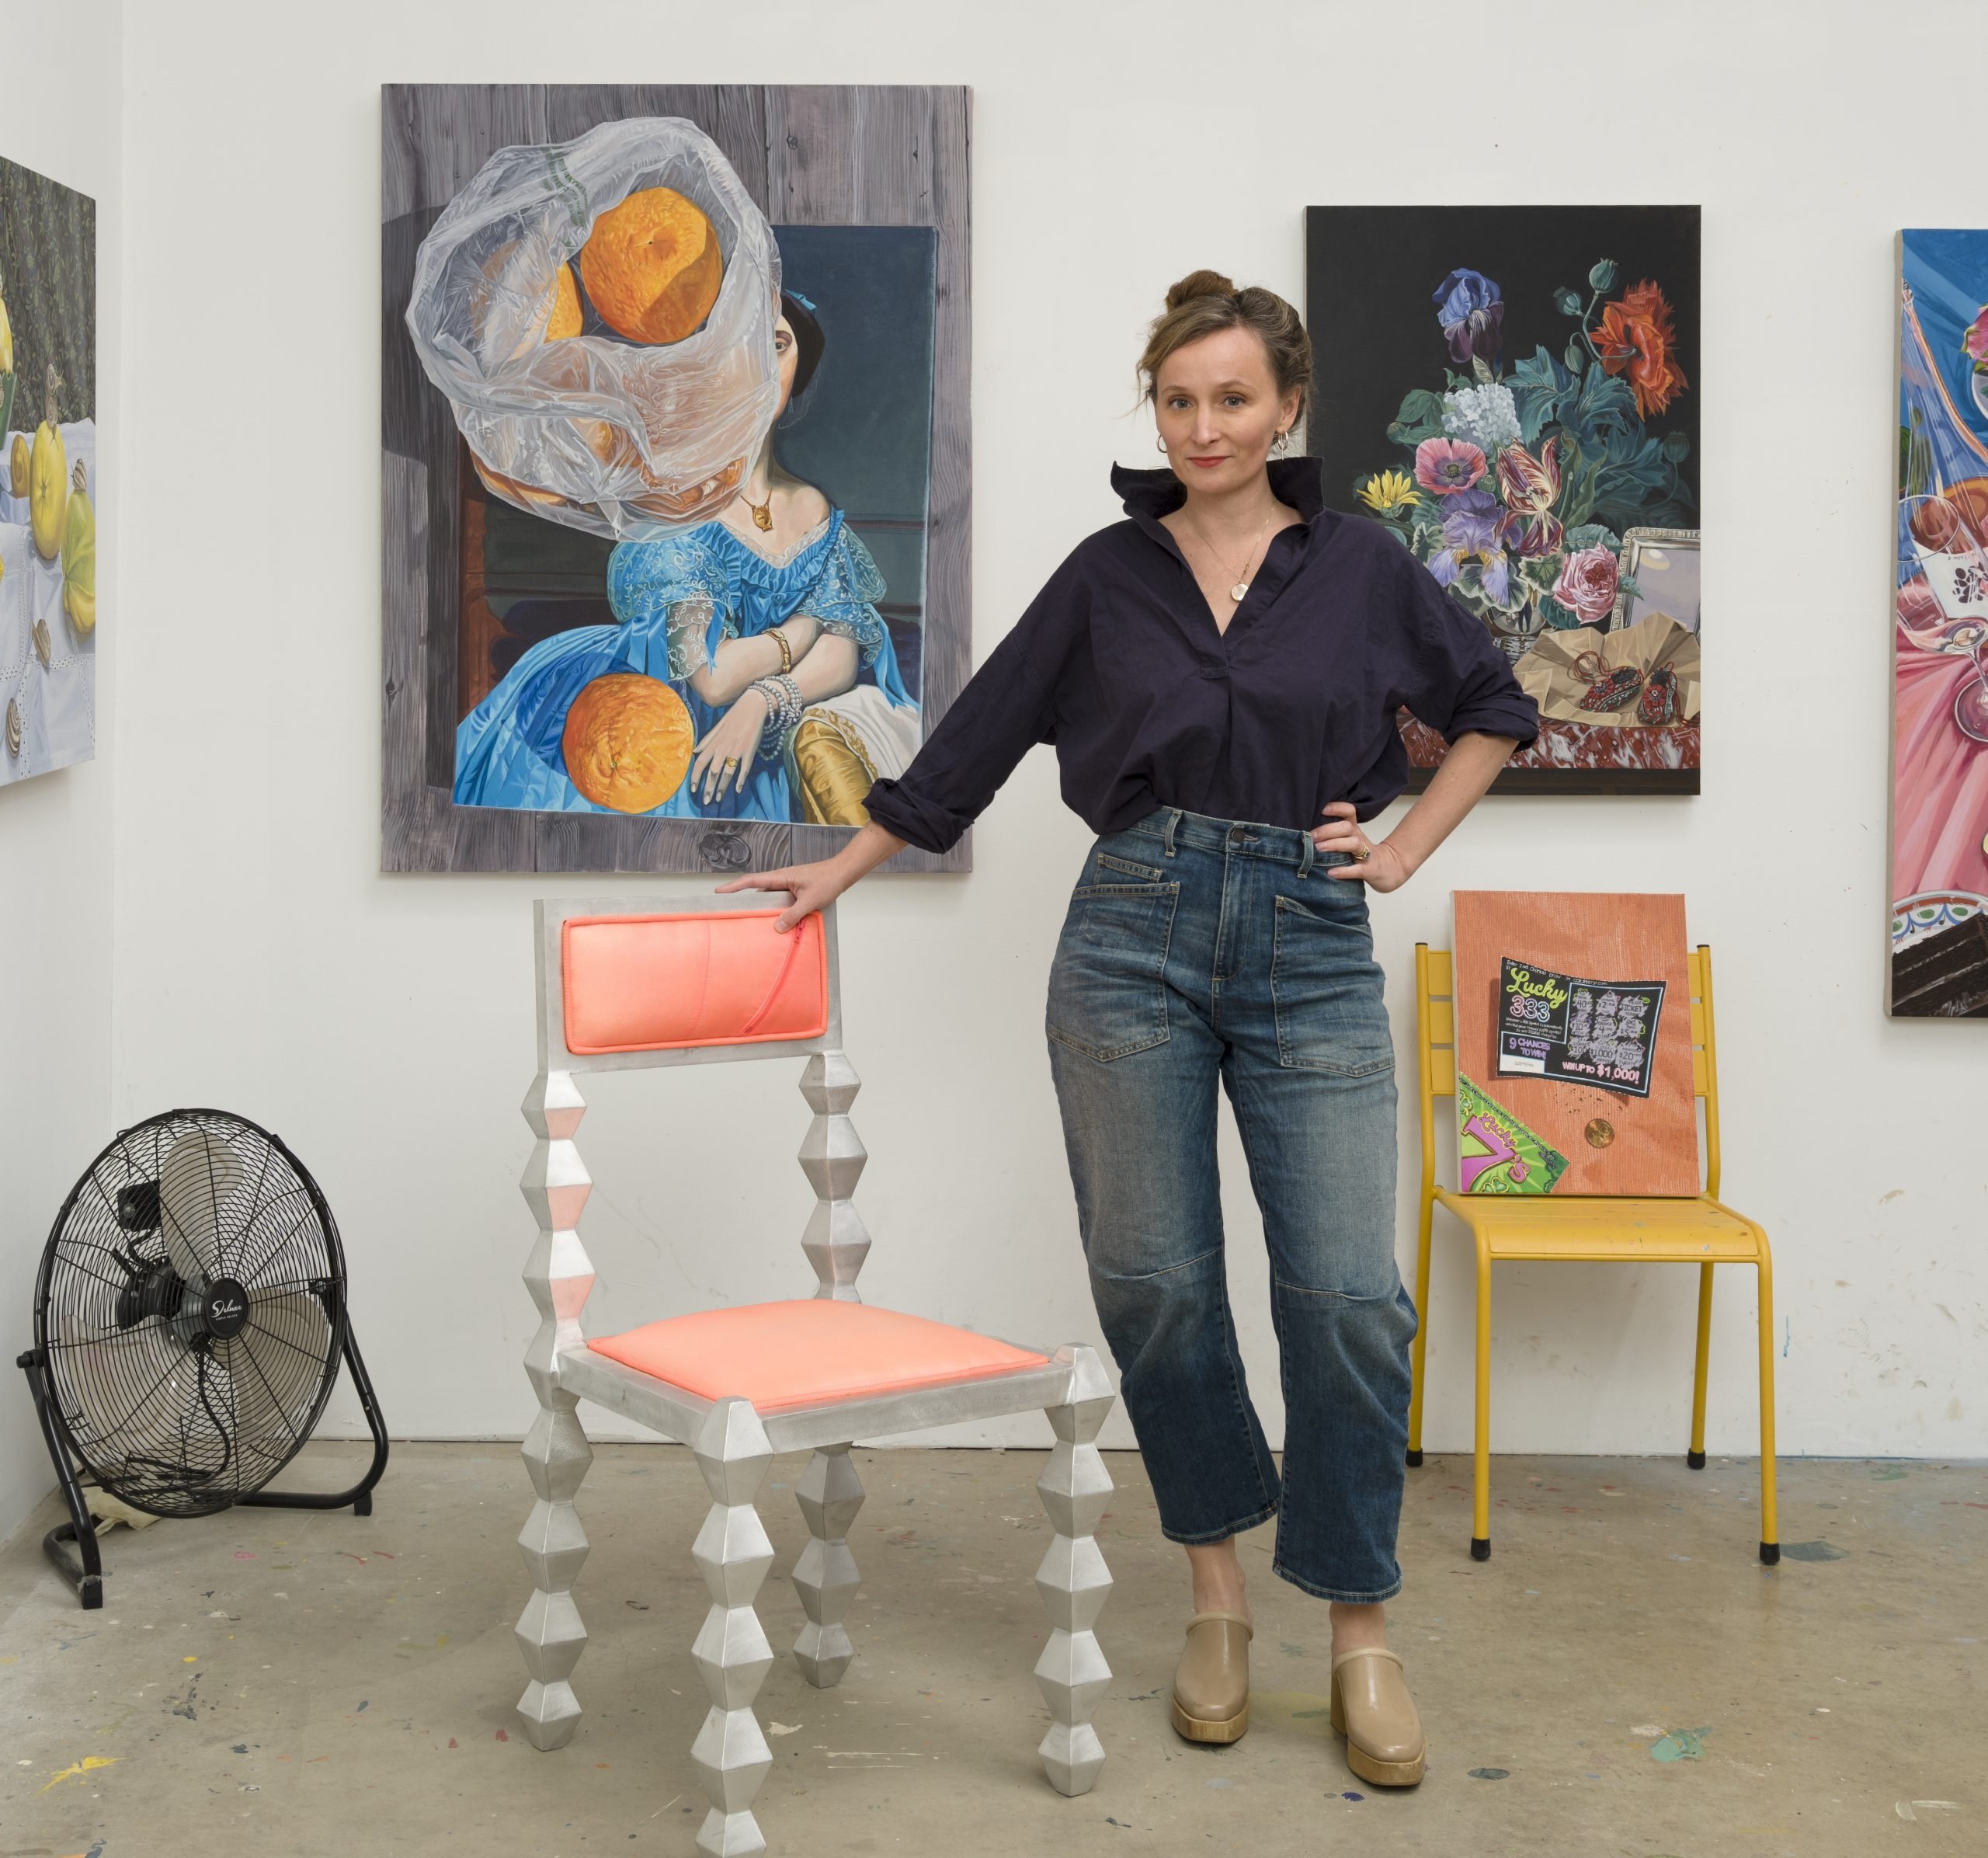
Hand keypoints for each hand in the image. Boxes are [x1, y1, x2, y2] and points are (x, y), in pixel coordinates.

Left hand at [688, 688, 769, 804]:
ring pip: (727, 773)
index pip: (700, 763)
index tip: (693, 789)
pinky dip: (740, 780)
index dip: (695, 777)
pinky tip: (737, 790)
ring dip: (722, 787)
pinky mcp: (749, 751)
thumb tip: (694, 751)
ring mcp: (736, 750)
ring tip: (718, 798)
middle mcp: (723, 748)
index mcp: (713, 743)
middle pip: (713, 772)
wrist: (752, 707)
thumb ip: (705, 741)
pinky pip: (744, 769)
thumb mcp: (716, 728)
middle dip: (708, 788)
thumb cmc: (733, 718)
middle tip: (706, 801)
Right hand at [715, 856, 854, 931]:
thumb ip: (794, 914)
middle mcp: (781, 879)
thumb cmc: (828, 881)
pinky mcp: (794, 891)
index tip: (719, 893)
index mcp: (781, 877)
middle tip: (729, 911)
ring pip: (768, 897)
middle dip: (742, 899)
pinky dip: (774, 910)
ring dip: (761, 908)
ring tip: (749, 921)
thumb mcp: (810, 901)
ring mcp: (787, 885)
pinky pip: (779, 901)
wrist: (842, 873)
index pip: (752, 881)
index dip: (734, 887)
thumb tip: (777, 927)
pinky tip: (774, 922)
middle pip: (757, 891)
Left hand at [1314, 801, 1415, 893]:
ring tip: (1319, 849)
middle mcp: (1360, 839)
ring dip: (1334, 844)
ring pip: (1353, 843)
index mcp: (1355, 831)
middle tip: (1312, 836)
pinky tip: (1331, 872)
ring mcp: (1367, 855)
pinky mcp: (1370, 870)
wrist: (1391, 870)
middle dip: (1328, 830)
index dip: (1337, 808)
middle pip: (1346, 827)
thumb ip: (1335, 835)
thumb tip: (1308, 833)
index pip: (1349, 812)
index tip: (1323, 810)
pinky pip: (1357, 869)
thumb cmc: (1365, 855)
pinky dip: (1344, 871)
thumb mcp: (1352, 841)